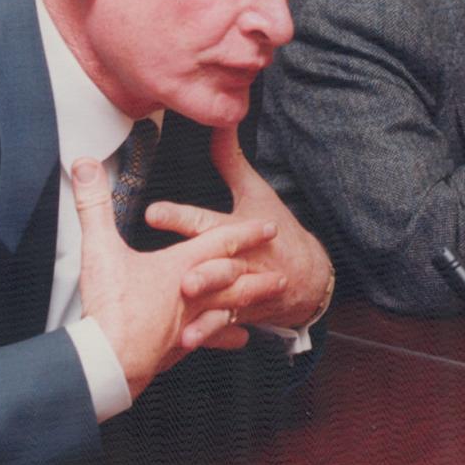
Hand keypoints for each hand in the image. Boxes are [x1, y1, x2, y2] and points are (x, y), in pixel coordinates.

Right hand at [72, 157, 282, 397]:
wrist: (113, 362)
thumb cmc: (112, 306)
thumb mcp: (99, 248)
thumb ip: (93, 204)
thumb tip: (84, 165)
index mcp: (182, 266)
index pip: (222, 242)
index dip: (246, 232)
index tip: (270, 227)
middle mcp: (194, 294)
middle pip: (233, 279)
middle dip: (257, 274)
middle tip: (281, 274)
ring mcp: (190, 323)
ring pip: (229, 310)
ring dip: (249, 304)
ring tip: (266, 303)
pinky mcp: (179, 348)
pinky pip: (211, 338)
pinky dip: (225, 335)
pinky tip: (236, 339)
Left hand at [144, 126, 332, 347]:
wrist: (312, 278)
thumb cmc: (277, 233)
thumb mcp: (257, 194)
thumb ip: (231, 161)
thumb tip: (219, 122)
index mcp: (238, 230)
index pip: (206, 221)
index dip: (181, 217)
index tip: (152, 213)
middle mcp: (241, 261)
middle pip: (220, 266)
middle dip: (203, 272)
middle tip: (183, 279)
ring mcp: (244, 290)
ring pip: (224, 300)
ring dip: (206, 311)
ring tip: (183, 321)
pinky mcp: (243, 313)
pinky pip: (225, 326)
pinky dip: (211, 334)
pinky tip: (189, 342)